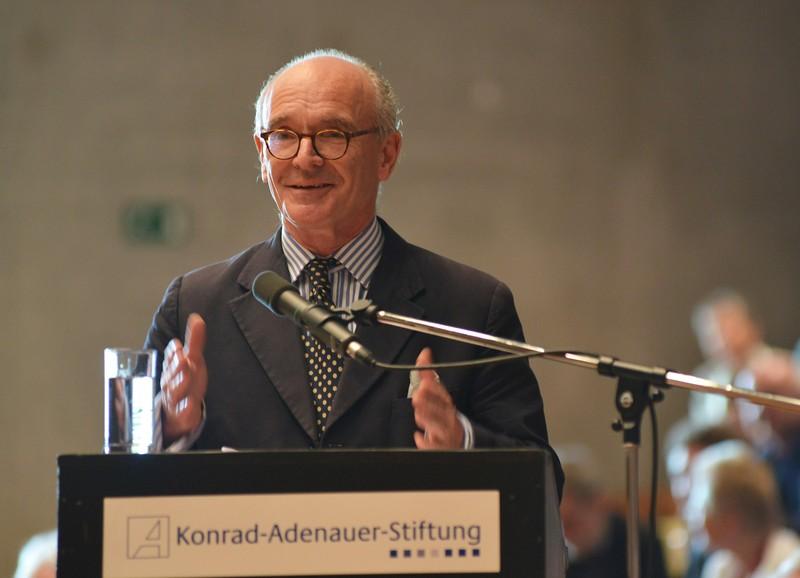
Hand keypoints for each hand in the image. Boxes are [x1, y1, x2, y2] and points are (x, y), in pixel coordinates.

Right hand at [160, 313, 207, 442]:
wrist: (175, 413)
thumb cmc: (184, 382)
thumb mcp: (192, 361)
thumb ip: (195, 341)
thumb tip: (197, 317)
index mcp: (173, 369)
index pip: (171, 360)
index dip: (173, 353)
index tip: (178, 346)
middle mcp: (171, 383)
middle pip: (173, 375)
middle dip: (177, 366)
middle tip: (183, 358)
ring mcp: (176, 401)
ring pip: (176, 393)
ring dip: (180, 383)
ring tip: (186, 376)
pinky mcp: (182, 416)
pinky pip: (183, 414)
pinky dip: (185, 411)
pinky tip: (190, 406)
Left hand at [411, 347, 463, 448]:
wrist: (455, 438)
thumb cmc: (442, 412)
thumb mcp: (437, 393)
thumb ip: (428, 375)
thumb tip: (424, 353)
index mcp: (447, 404)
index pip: (443, 396)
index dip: (434, 390)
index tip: (425, 384)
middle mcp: (448, 418)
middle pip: (440, 411)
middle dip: (429, 404)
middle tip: (418, 397)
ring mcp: (445, 433)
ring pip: (438, 427)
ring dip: (428, 420)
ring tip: (418, 414)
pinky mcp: (440, 446)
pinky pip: (433, 445)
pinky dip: (425, 442)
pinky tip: (417, 437)